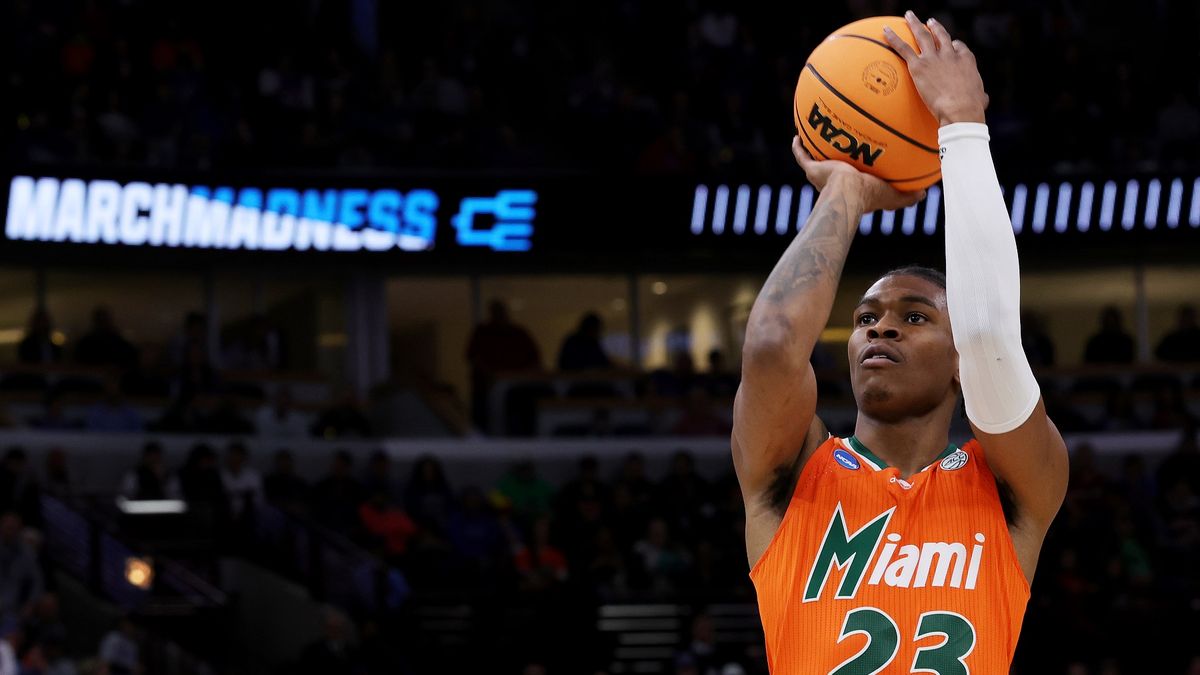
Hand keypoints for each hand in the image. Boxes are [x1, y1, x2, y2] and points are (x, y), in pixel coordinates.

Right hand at [792, 136, 925, 211]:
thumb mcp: (893, 196)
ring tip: (814, 137)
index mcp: (851, 189)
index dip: (854, 174)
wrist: (848, 192)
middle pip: (830, 170)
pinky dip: (798, 146)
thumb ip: (908, 196)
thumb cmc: (870, 196)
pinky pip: (801, 155)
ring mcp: (820, 176)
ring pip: (814, 162)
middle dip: (831, 162)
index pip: (851, 181)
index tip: (858, 165)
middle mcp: (833, 183)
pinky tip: (798, 135)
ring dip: (813, 151)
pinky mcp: (811, 169)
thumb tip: (924, 194)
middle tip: (836, 148)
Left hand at [883, 11, 987, 125]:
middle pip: (941, 36)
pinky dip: (893, 38)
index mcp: (966, 60)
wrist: (960, 109)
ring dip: (914, 24)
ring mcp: (933, 58)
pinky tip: (885, 30)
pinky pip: (903, 48)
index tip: (952, 45)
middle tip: (930, 21)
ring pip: (922, 36)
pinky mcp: (919, 66)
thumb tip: (983, 100)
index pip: (959, 47)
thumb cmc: (971, 108)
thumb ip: (980, 96)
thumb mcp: (980, 99)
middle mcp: (950, 54)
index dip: (954, 45)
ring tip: (909, 16)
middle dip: (935, 27)